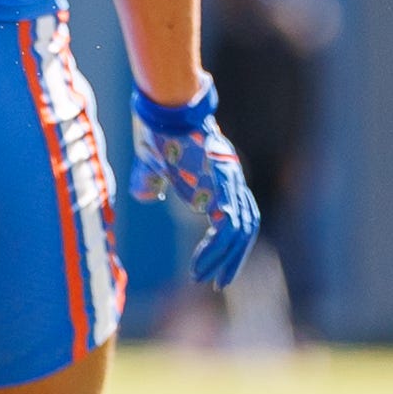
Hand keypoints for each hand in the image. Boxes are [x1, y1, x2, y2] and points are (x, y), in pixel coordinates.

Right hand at [131, 80, 260, 286]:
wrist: (165, 109)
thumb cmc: (159, 132)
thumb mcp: (152, 165)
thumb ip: (150, 181)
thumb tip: (146, 195)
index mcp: (221, 179)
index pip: (237, 219)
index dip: (229, 246)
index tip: (214, 270)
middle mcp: (232, 180)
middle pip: (246, 228)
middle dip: (233, 259)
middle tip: (219, 284)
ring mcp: (230, 181)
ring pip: (239, 230)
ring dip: (223, 259)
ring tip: (204, 278)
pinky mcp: (222, 183)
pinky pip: (227, 224)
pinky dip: (215, 248)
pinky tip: (200, 264)